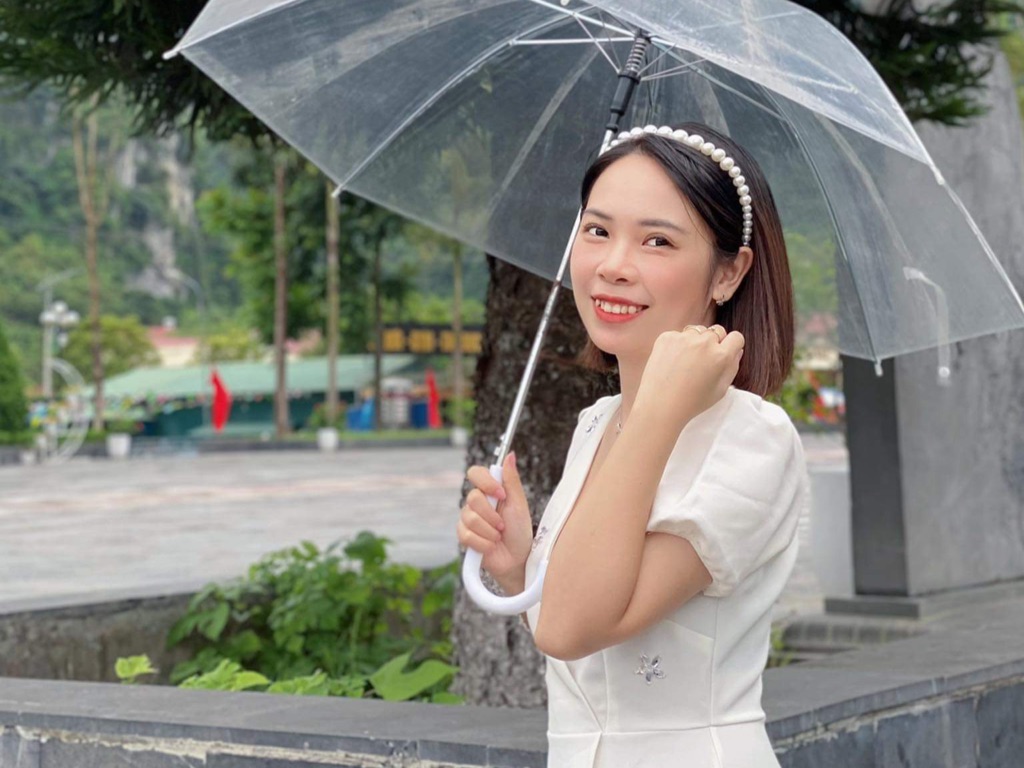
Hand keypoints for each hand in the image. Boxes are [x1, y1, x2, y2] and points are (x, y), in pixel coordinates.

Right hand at [456, 452, 533, 581]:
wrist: (517, 559)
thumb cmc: (520, 531)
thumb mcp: (519, 504)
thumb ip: (511, 480)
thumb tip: (510, 454)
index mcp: (490, 491)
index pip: (475, 473)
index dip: (486, 482)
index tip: (501, 495)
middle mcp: (476, 503)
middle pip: (473, 498)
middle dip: (492, 515)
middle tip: (503, 525)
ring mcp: (468, 520)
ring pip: (470, 518)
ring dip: (489, 531)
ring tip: (498, 536)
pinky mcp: (464, 537)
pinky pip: (466, 535)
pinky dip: (483, 543)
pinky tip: (491, 546)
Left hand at [635, 324, 743, 430]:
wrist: (660, 405)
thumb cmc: (692, 402)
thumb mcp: (721, 389)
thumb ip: (732, 366)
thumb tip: (736, 350)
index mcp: (721, 356)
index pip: (736, 337)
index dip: (732, 345)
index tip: (725, 352)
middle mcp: (704, 342)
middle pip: (716, 331)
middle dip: (714, 343)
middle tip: (703, 361)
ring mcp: (684, 338)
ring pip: (697, 331)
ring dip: (695, 341)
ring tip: (686, 362)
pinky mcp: (666, 337)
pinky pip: (678, 335)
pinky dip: (677, 345)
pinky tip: (672, 362)